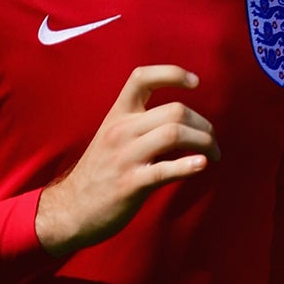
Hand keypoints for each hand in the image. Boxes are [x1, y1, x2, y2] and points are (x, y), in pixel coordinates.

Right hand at [35, 66, 216, 254]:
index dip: (172, 73)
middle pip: (175, 111)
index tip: (195, 82)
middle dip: (204, 125)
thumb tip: (188, 121)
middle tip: (212, 143)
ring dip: (204, 143)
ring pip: (174, 134)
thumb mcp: (116, 139)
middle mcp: (120, 131)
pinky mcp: (130, 184)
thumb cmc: (102, 173)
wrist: (70, 210)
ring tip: (213, 155)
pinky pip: (164, 169)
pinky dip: (188, 165)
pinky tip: (202, 164)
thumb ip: (144, 125)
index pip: (142, 78)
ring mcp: (124, 157)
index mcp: (117, 116)